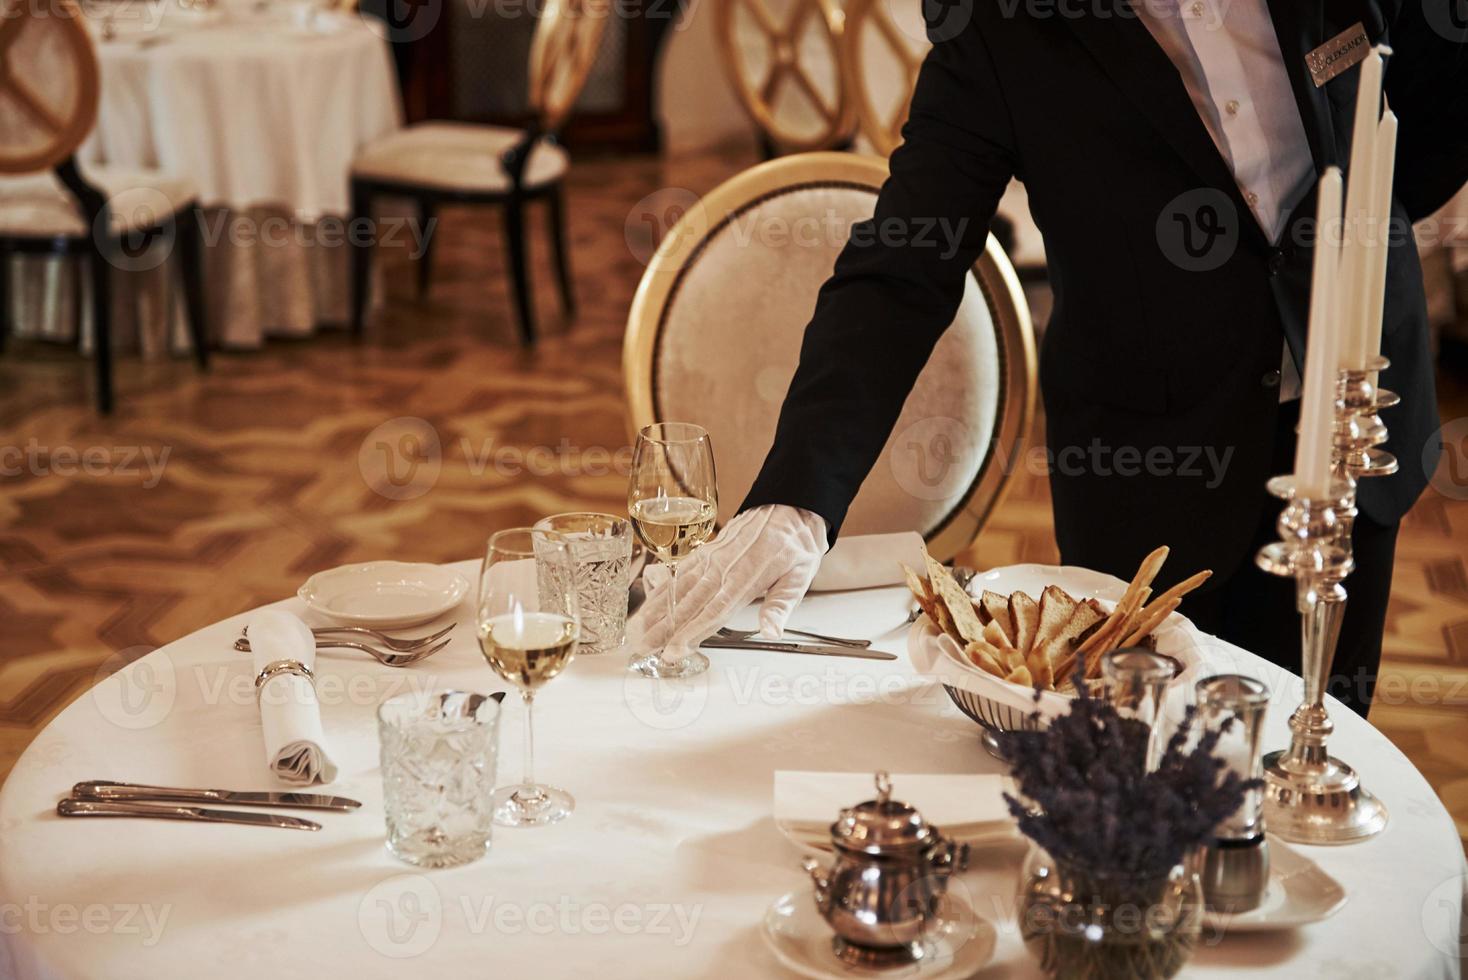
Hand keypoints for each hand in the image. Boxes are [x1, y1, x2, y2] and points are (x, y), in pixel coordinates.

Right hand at [629, 504, 828, 654]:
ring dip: (657, 611)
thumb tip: (771, 632)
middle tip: (644, 649)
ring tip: (638, 630)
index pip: (714, 612)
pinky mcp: (707, 551)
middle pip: (689, 604)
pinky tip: (649, 602)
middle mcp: (723, 568)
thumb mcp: (800, 575)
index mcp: (746, 578)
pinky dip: (662, 588)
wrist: (790, 508)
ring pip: (679, 588)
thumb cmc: (796, 544)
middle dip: (664, 629)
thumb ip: (782, 605)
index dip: (691, 634)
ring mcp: (711, 558)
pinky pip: (680, 572)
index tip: (673, 652)